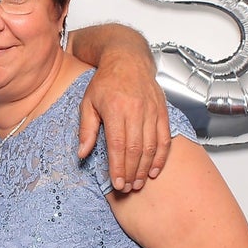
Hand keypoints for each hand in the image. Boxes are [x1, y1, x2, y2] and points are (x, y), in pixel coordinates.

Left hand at [78, 50, 169, 190]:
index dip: (118, 167)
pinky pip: (165, 137)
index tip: (117, 183)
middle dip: (132, 172)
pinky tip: (155, 169)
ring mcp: (151, 110)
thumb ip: (86, 129)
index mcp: (115, 108)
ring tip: (140, 182)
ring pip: (152, 145)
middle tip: (128, 188)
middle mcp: (135, 110)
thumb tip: (82, 153)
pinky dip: (161, 156)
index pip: (118, 145)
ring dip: (146, 167)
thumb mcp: (88, 102)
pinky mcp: (162, 111)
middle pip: (136, 148)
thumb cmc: (105, 81)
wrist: (127, 59)